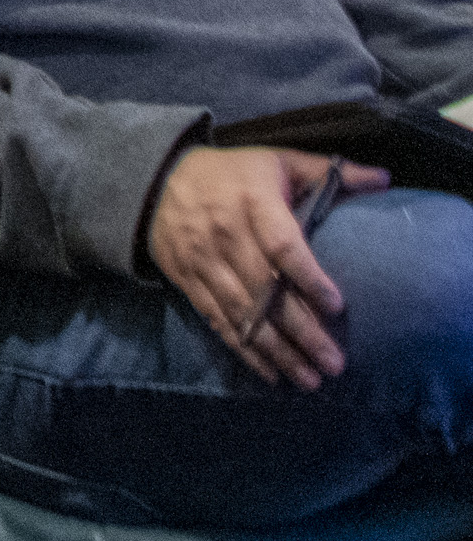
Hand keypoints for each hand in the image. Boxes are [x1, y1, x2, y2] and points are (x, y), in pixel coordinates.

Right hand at [144, 146, 380, 386]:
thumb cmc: (232, 173)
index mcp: (252, 202)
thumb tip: (384, 179)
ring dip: (277, 350)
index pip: (282, 245)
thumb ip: (328, 172)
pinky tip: (271, 373)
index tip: (337, 307)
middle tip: (335, 363)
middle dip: (301, 331)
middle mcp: (225, 234)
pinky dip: (244, 350)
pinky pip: (217, 320)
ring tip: (310, 379)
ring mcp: (202, 260)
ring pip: (242, 312)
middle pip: (265, 290)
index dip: (309, 278)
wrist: (156, 179)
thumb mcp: (277, 161)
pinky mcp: (188, 280)